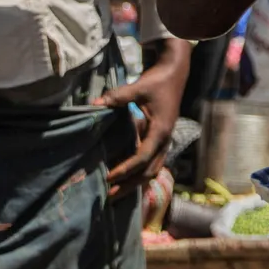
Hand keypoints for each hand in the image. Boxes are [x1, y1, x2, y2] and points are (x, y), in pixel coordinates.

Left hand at [97, 43, 189, 197]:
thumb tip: (94, 105)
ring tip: (116, 192)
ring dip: (135, 183)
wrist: (174, 73)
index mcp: (161, 130)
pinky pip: (152, 163)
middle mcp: (165, 140)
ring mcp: (165, 141)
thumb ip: (117, 97)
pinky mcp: (161, 139)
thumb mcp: (138, 87)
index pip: (142, 157)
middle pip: (149, 171)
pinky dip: (140, 173)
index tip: (108, 176)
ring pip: (153, 170)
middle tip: (109, 195)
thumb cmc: (157, 81)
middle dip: (130, 185)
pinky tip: (126, 178)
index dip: (126, 169)